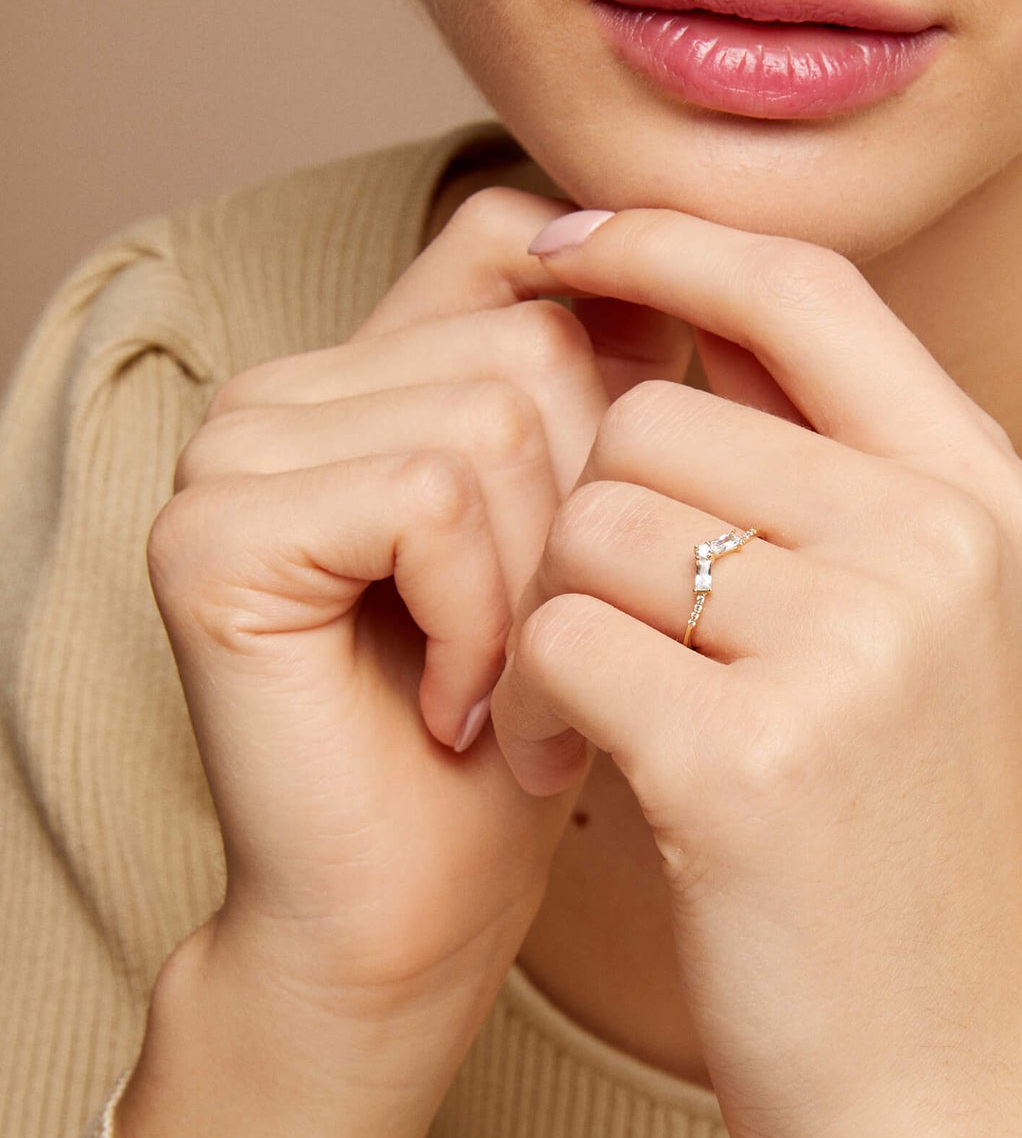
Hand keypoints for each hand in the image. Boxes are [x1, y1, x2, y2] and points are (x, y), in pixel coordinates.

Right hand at [146, 188, 691, 1012]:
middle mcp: (291, 387)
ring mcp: (235, 451)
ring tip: (505, 681)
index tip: (652, 468)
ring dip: (539, 582)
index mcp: (374, 370)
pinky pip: (426, 502)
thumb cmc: (527, 722)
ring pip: (490, 420)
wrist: (419, 897)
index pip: (516, 240)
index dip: (613, 327)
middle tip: (555, 641)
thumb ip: (602, 394)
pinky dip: (476, 619)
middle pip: (531, 342)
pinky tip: (454, 703)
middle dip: (590, 511)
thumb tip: (691, 276)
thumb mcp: (589, 536)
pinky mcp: (213, 533)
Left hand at [489, 209, 1021, 1137]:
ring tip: (607, 718)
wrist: (956, 1070)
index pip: (802, 286)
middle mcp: (938, 542)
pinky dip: (544, 703)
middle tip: (609, 630)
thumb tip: (680, 325)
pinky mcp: (752, 756)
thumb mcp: (928, 628)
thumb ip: (836, 475)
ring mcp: (858, 644)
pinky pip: (561, 636)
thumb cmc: (911, 840)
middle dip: (595, 518)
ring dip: (561, 618)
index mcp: (984, 492)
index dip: (668, 243)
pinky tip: (586, 778)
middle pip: (652, 419)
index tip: (563, 247)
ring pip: (590, 523)